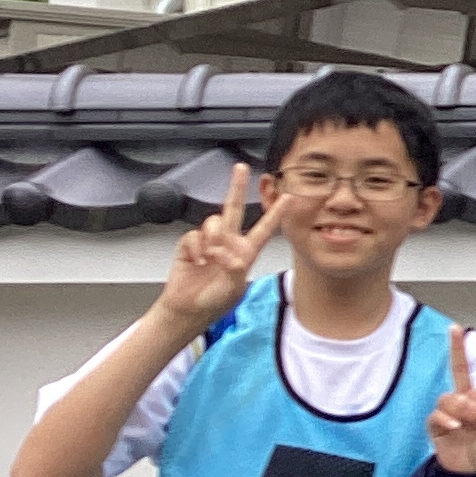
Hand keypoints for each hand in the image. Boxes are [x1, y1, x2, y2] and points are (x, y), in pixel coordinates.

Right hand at [158, 164, 293, 334]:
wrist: (187, 308)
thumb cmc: (214, 301)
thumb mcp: (232, 289)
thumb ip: (234, 272)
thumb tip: (229, 257)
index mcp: (245, 252)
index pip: (264, 229)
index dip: (275, 213)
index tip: (288, 197)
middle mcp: (228, 243)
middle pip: (233, 208)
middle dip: (236, 186)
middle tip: (241, 168)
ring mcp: (209, 242)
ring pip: (213, 222)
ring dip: (211, 238)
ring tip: (209, 258)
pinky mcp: (190, 245)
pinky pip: (193, 236)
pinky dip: (195, 249)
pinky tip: (196, 261)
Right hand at [427, 327, 475, 475]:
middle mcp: (468, 404)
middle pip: (460, 372)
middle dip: (457, 349)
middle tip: (455, 329)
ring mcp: (452, 414)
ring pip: (447, 396)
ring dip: (456, 405)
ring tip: (465, 420)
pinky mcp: (438, 427)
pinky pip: (436, 415)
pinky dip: (444, 418)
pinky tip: (453, 425)